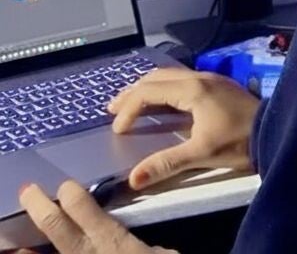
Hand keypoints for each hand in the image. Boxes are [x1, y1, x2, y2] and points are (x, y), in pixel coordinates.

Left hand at [16, 179, 174, 252]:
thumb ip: (145, 248)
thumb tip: (140, 245)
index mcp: (112, 243)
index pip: (85, 209)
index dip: (72, 194)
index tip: (66, 186)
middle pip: (55, 226)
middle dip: (39, 206)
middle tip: (28, 191)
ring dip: (24, 251)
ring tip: (12, 245)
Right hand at [107, 68, 258, 189]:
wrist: (275, 129)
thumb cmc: (238, 140)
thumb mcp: (201, 153)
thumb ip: (166, 163)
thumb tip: (133, 178)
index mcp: (193, 89)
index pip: (149, 91)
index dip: (129, 108)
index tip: (118, 130)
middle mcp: (200, 77)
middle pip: (158, 77)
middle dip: (133, 91)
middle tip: (113, 109)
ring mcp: (211, 78)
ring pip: (171, 76)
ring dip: (149, 88)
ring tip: (132, 104)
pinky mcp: (218, 85)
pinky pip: (183, 80)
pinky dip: (164, 88)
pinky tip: (162, 103)